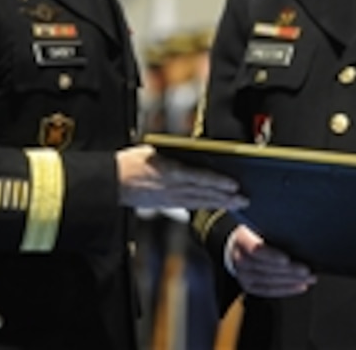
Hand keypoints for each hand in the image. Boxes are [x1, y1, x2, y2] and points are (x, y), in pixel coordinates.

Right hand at [116, 145, 247, 210]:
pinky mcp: (166, 204)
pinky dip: (205, 205)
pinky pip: (190, 205)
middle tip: (244, 200)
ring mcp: (169, 198)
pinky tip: (216, 205)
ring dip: (219, 204)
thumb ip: (176, 152)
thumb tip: (198, 149)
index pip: (199, 177)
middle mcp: (172, 188)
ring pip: (199, 202)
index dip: (218, 182)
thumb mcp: (154, 150)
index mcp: (169, 171)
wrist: (111, 182)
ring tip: (236, 205)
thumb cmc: (131, 163)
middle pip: (204, 193)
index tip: (234, 185)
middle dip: (225, 198)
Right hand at [228, 225, 315, 297]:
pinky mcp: (249, 286)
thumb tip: (298, 233)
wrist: (241, 244)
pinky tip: (301, 286)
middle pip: (264, 267)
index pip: (255, 249)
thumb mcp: (263, 224)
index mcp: (242, 239)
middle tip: (307, 270)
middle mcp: (238, 258)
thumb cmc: (258, 231)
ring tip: (309, 278)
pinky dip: (286, 289)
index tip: (287, 259)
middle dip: (288, 270)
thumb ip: (275, 229)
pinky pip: (268, 291)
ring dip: (291, 281)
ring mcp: (242, 275)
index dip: (271, 255)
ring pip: (268, 281)